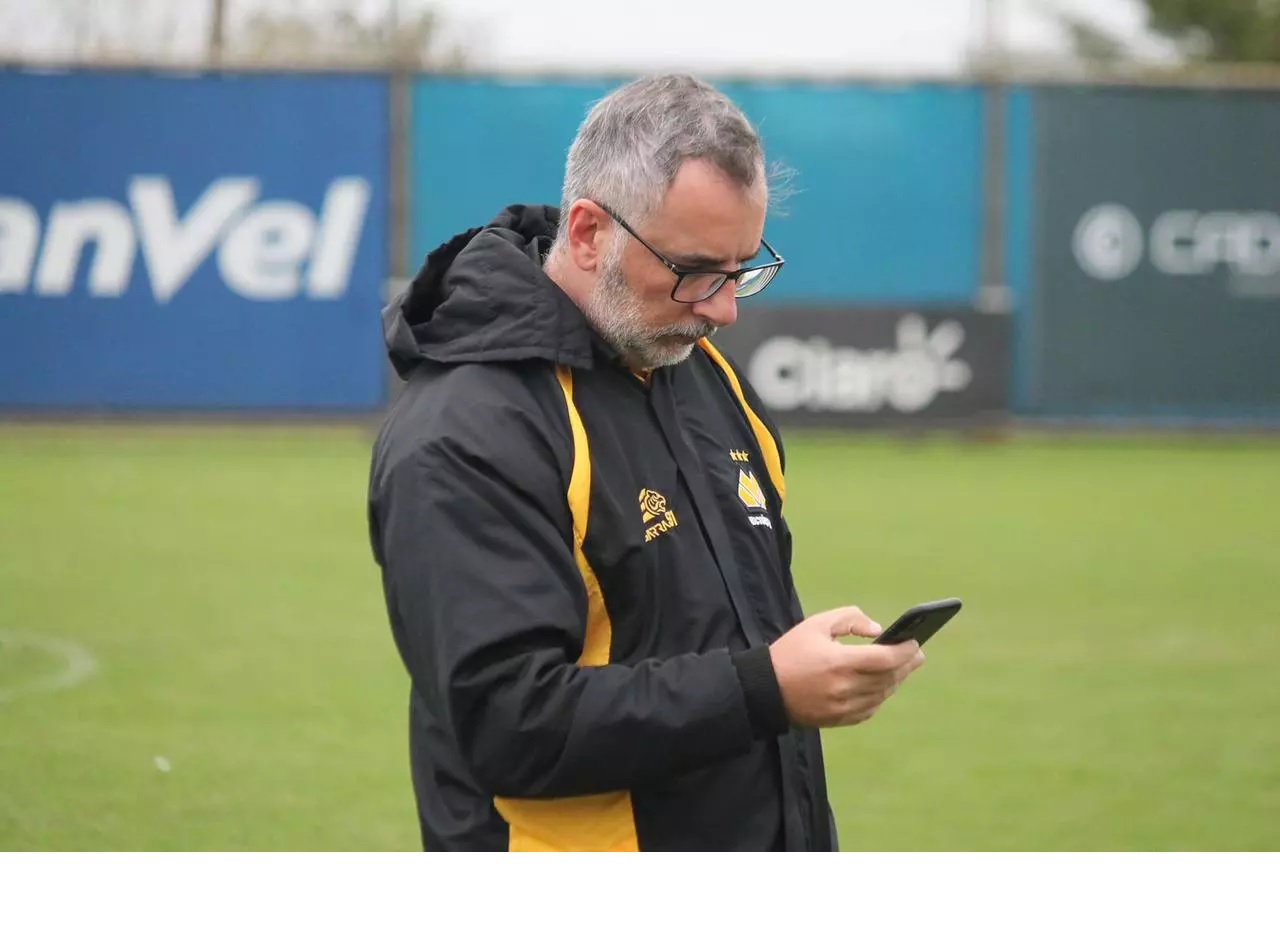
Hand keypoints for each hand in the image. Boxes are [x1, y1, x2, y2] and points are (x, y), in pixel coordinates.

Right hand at [768, 606, 924, 728]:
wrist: (765, 690)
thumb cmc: (791, 653)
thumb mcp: (816, 624)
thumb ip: (849, 619)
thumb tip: (877, 630)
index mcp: (839, 662)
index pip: (885, 659)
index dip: (905, 650)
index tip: (915, 642)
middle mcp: (845, 688)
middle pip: (889, 677)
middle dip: (907, 664)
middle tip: (917, 654)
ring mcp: (843, 707)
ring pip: (882, 694)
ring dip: (896, 680)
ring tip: (902, 667)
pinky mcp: (839, 720)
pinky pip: (870, 709)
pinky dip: (880, 696)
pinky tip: (882, 685)